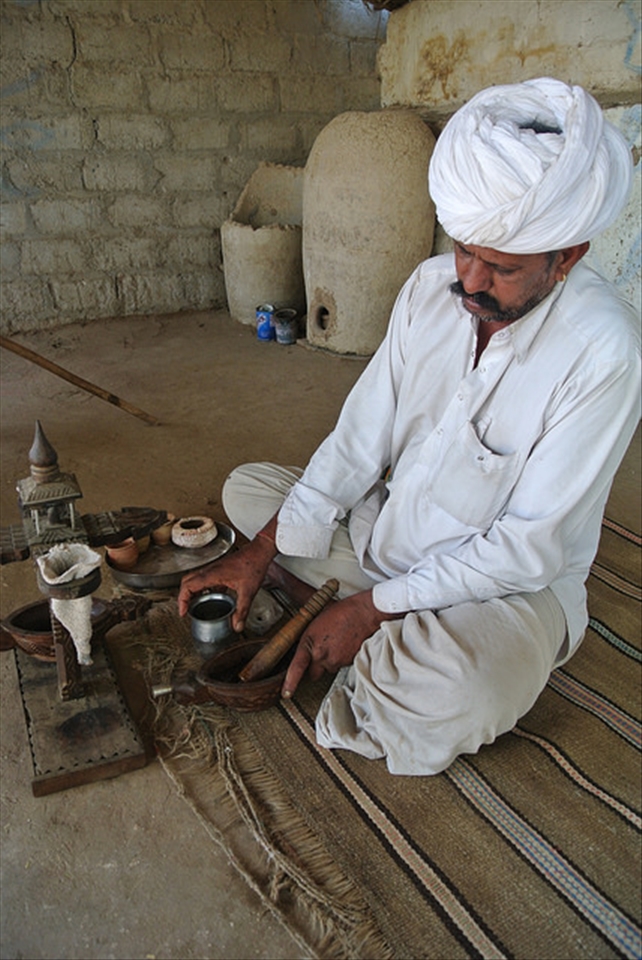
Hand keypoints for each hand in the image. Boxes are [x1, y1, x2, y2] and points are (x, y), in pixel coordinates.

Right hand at [177, 535, 275, 630]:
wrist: (259, 552)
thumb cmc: (253, 564)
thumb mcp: (248, 591)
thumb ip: (242, 610)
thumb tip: (236, 625)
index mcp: (212, 574)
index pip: (188, 586)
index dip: (182, 600)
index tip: (183, 612)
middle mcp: (210, 570)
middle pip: (187, 582)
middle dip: (183, 596)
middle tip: (186, 609)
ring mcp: (214, 569)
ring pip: (195, 579)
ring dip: (192, 592)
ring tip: (195, 606)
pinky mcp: (219, 570)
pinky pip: (205, 579)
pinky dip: (203, 589)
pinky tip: (212, 598)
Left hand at [282, 590, 398, 697]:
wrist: (364, 613)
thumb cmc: (342, 612)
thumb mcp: (317, 621)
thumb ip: (310, 639)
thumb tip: (308, 648)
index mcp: (309, 641)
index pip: (297, 667)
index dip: (290, 682)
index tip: (286, 693)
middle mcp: (321, 654)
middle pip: (314, 674)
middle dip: (316, 668)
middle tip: (323, 653)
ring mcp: (336, 660)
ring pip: (329, 669)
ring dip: (332, 661)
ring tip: (338, 642)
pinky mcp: (349, 663)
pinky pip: (342, 666)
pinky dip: (343, 659)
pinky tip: (346, 644)